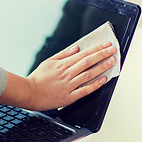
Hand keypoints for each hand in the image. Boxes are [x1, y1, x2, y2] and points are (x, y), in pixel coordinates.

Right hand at [0, 42, 116, 110]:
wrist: (29, 93)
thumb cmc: (37, 78)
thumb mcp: (48, 62)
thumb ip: (63, 54)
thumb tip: (76, 48)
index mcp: (62, 65)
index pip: (83, 54)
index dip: (96, 49)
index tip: (106, 45)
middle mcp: (67, 74)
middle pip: (88, 62)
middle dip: (102, 55)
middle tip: (113, 50)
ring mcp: (69, 85)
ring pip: (89, 74)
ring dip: (102, 67)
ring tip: (112, 61)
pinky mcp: (69, 97)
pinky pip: (85, 90)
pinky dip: (95, 85)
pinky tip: (103, 79)